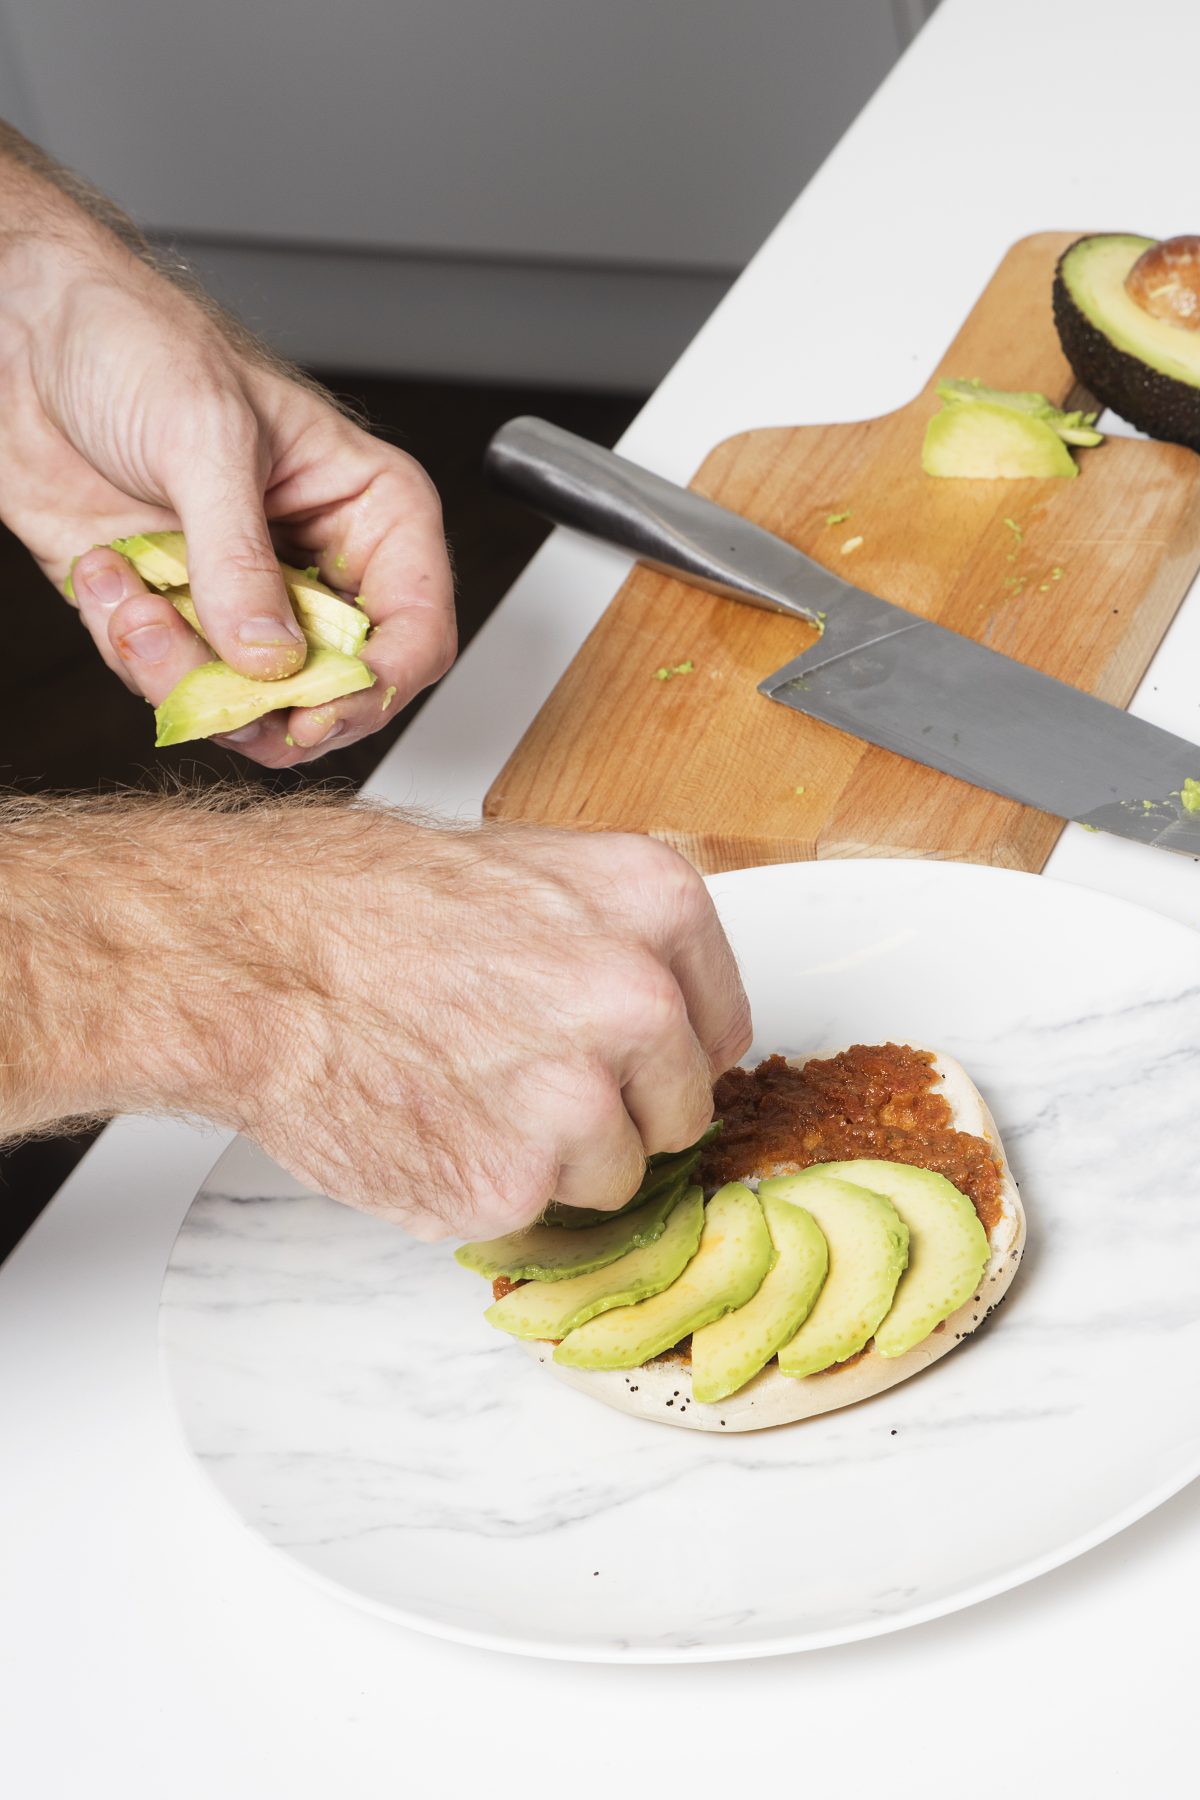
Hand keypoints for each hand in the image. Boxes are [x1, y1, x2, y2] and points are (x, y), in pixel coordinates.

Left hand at [0, 202, 454, 764]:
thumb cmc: (135, 339)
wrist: (22, 333)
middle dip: (260, 700)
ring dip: (176, 672)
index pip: (416, 631)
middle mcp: (317, 565)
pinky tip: (104, 571)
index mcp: (369, 511)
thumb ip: (240, 559)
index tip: (314, 708)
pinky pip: (171, 683)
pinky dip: (127, 648)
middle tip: (206, 676)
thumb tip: (272, 659)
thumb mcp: (203, 437)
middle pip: (333, 692)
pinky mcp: (176, 616)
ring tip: (132, 599)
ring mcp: (244, 598)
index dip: (375, 687)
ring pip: (247, 704)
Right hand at [208, 818, 752, 1238]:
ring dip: (552, 1158)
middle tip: (522, 1075)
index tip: (624, 1059)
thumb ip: (612, 939)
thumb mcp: (524, 869)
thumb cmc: (358, 903)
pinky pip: (534, 1212)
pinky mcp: (513, 1182)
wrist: (251, 959)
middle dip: (617, 1110)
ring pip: (616, 1175)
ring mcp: (579, 1099)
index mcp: (652, 904)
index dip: (666, 1053)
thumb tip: (661, 1011)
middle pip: (681, 1109)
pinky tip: (431, 1122)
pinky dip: (485, 1187)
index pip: (722, 1027)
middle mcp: (637, 1001)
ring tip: (462, 1090)